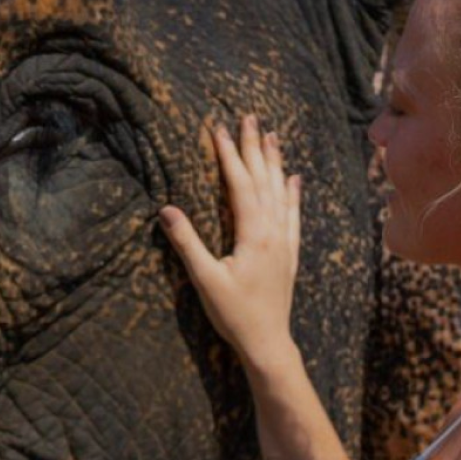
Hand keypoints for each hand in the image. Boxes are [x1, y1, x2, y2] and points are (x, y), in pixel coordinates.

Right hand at [158, 113, 302, 367]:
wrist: (268, 342)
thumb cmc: (234, 314)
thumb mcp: (205, 280)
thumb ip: (187, 243)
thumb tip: (166, 210)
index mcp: (252, 235)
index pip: (240, 185)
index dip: (229, 156)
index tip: (220, 129)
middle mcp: (272, 232)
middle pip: (263, 180)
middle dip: (254, 147)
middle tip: (249, 117)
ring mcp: (284, 242)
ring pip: (281, 192)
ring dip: (275, 162)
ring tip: (271, 136)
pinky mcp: (289, 254)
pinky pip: (293, 214)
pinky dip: (293, 193)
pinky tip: (294, 178)